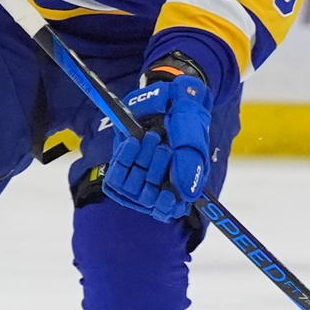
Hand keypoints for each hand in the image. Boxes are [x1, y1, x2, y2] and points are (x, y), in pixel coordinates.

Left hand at [104, 72, 212, 221]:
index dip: (166, 207)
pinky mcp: (123, 166)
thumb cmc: (187, 124)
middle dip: (156, 171)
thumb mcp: (192, 143)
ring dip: (141, 161)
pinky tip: (133, 142)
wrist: (171, 99)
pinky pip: (116, 175)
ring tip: (152, 138)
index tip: (168, 196)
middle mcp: (159, 186)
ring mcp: (139, 177)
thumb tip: (183, 195)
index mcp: (181, 188)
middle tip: (164, 147)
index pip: (169, 210)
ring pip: (132, 187)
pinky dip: (124, 158)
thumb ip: (189, 168)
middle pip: (149, 197)